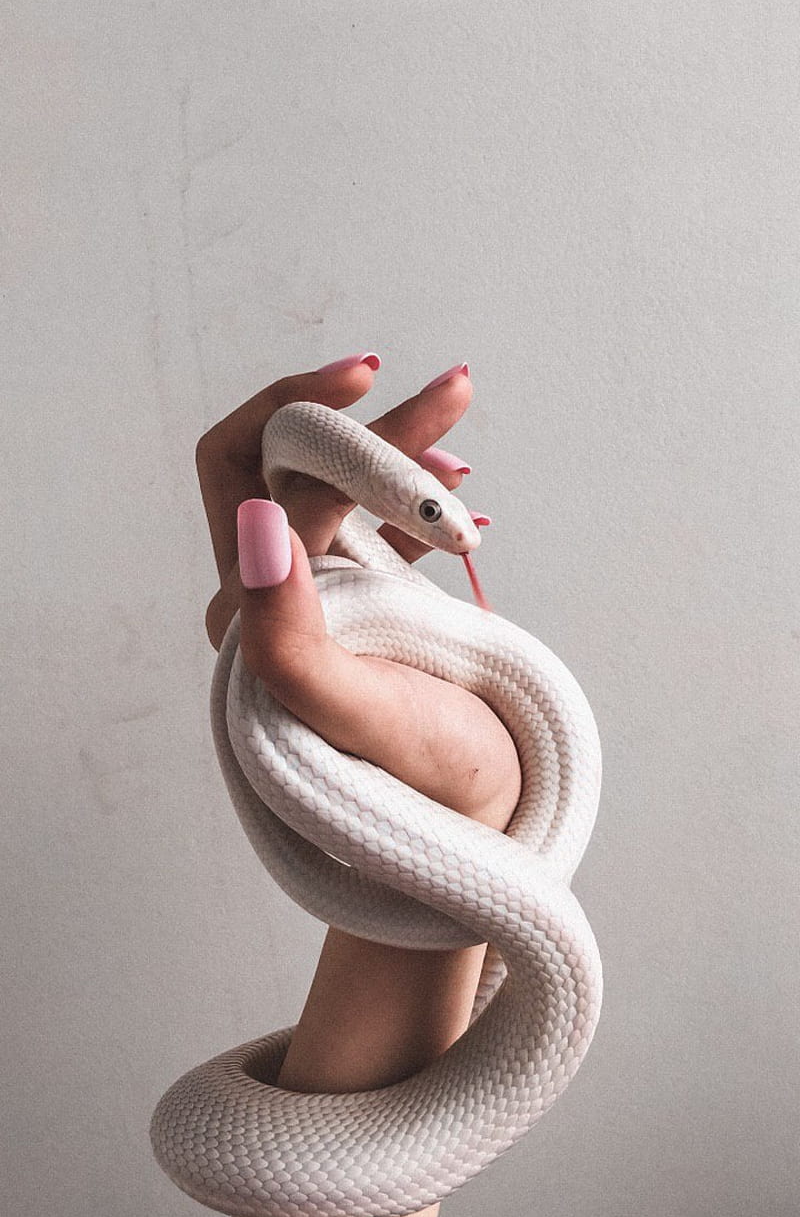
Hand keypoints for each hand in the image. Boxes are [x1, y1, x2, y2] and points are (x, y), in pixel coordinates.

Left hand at [195, 357, 520, 832]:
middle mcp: (268, 600)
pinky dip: (416, 498)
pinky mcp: (358, 608)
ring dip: (394, 451)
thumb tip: (254, 521)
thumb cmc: (423, 784)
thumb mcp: (357, 716)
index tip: (405, 386)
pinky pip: (372, 525)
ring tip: (464, 448)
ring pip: (333, 487)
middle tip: (449, 390)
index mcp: (252, 616)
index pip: (272, 482)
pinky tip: (466, 504)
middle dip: (360, 419)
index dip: (334, 425)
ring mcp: (314, 601)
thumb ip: (290, 635)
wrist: (474, 831)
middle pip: (285, 465)